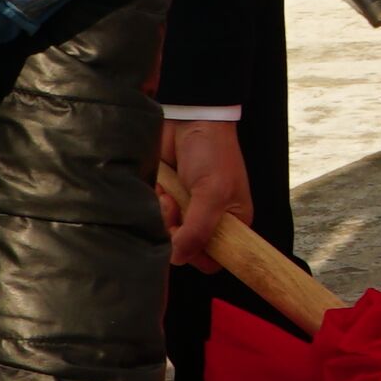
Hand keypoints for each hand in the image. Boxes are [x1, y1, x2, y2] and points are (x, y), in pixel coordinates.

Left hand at [156, 122, 250, 270]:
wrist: (188, 119)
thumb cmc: (212, 152)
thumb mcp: (213, 192)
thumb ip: (199, 229)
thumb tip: (179, 257)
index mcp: (231, 224)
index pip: (212, 260)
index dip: (196, 254)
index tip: (186, 236)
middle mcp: (207, 222)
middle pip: (183, 249)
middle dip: (174, 232)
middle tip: (174, 208)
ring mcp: (183, 212)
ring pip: (162, 235)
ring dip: (161, 215)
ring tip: (168, 194)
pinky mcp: (163, 200)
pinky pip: (149, 217)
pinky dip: (152, 203)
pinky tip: (160, 187)